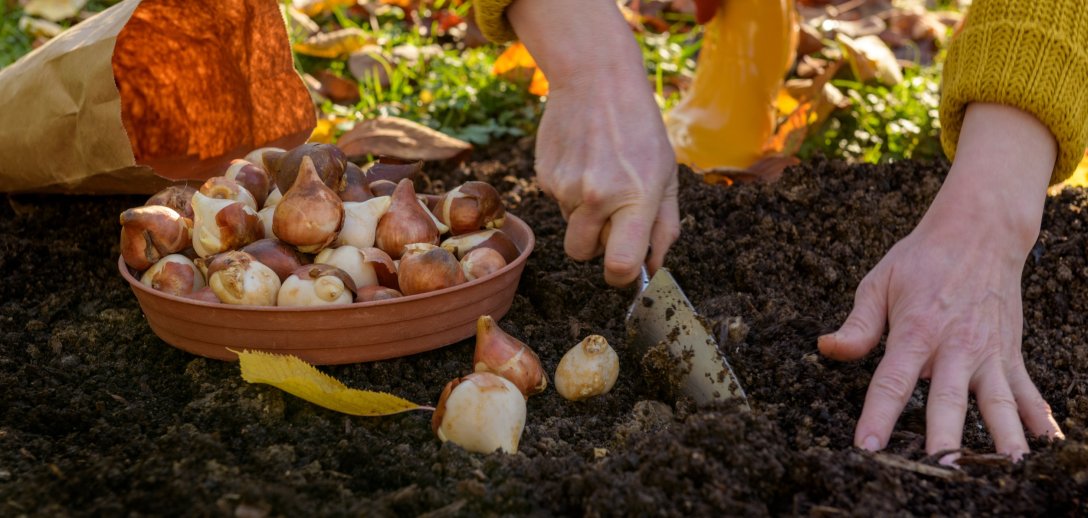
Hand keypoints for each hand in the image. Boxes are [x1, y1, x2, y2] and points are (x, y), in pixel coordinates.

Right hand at [536, 75, 679, 285]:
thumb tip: (653, 268)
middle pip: (583, 254)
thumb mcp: (667, 174)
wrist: (595, 80)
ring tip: (600, 173)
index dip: (622, 276)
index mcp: (635, 198)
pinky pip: (558, 203)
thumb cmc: (640, 128)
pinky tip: (584, 160)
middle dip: (597, 245)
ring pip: (571, 227)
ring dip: (585, 214)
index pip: (619, 266)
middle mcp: (596, 197)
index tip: (625, 268)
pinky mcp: (544, 176)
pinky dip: (570, 191)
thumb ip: (665, 226)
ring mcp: (565, 187)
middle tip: (613, 214)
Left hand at [819, 103, 1063, 459]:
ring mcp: (988, 353)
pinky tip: (1049, 446)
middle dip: (945, 438)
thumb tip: (826, 348)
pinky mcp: (1011, 354)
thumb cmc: (922, 260)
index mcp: (916, 332)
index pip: (892, 382)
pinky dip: (1038, 418)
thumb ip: (857, 325)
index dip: (878, 416)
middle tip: (940, 469)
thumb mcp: (879, 284)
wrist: (980, 232)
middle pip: (948, 401)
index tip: (868, 448)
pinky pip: (1026, 391)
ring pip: (996, 403)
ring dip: (1003, 437)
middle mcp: (955, 347)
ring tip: (1008, 468)